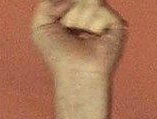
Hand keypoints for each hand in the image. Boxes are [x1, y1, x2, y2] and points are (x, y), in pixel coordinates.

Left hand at [31, 0, 125, 118]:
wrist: (74, 72)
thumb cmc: (57, 55)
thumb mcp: (39, 27)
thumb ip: (46, 5)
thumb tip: (70, 0)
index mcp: (73, 14)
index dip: (61, 7)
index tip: (61, 25)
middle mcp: (90, 14)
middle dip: (68, 15)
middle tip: (70, 32)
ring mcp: (104, 18)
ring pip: (88, 1)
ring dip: (78, 20)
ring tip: (81, 37)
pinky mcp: (117, 23)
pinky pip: (100, 9)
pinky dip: (91, 23)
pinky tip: (93, 37)